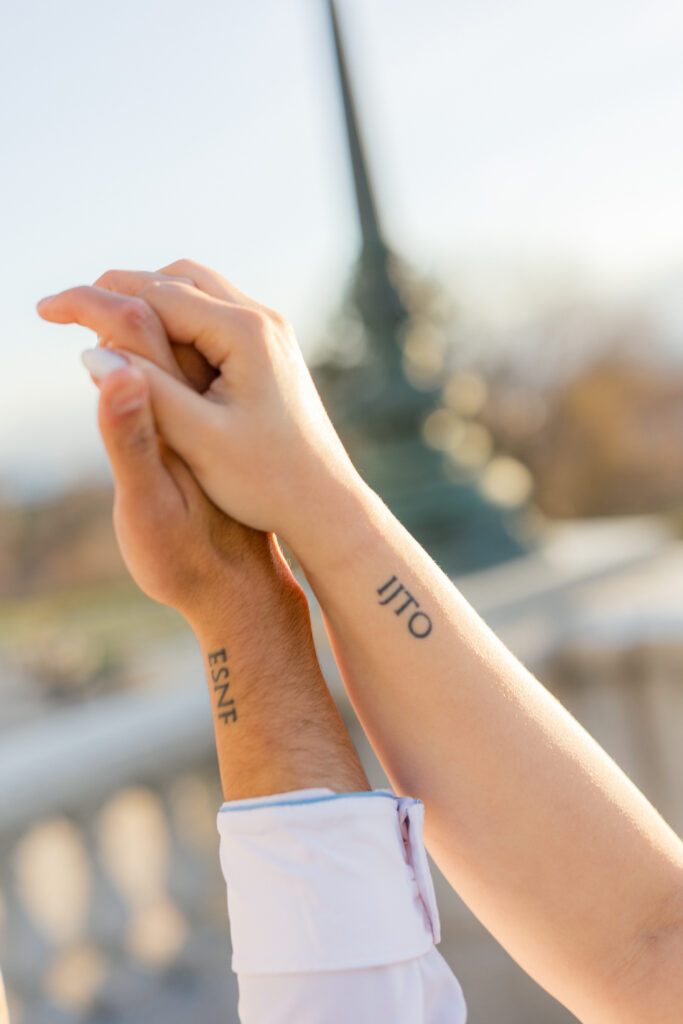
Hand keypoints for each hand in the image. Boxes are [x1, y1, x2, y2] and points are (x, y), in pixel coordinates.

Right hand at [42, 271, 295, 626]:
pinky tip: (150, 350)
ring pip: (196, 293)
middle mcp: (263, 321)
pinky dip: (174, 322)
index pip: (153, 294)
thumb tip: (90, 352)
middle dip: (119, 290)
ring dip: (148, 303)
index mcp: (244, 333)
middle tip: (69, 312)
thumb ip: (144, 391)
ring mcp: (271, 334)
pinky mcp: (272, 353)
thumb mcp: (197, 440)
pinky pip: (214, 317)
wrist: (326, 505)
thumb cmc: (266, 481)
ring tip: (102, 328)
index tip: (45, 309)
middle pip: (175, 280)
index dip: (93, 299)